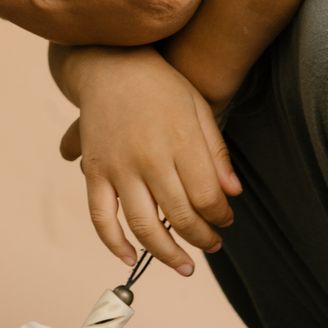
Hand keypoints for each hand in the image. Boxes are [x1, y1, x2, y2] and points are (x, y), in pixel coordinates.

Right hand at [57, 46, 241, 274]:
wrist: (110, 62)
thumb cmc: (160, 84)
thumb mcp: (198, 106)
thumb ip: (216, 152)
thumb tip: (233, 194)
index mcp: (180, 140)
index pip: (207, 197)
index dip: (221, 216)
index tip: (226, 219)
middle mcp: (149, 157)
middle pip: (180, 216)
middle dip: (202, 238)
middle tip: (212, 244)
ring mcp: (118, 166)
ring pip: (143, 226)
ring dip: (166, 254)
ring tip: (184, 264)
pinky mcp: (95, 171)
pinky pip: (101, 217)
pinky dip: (114, 243)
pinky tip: (130, 258)